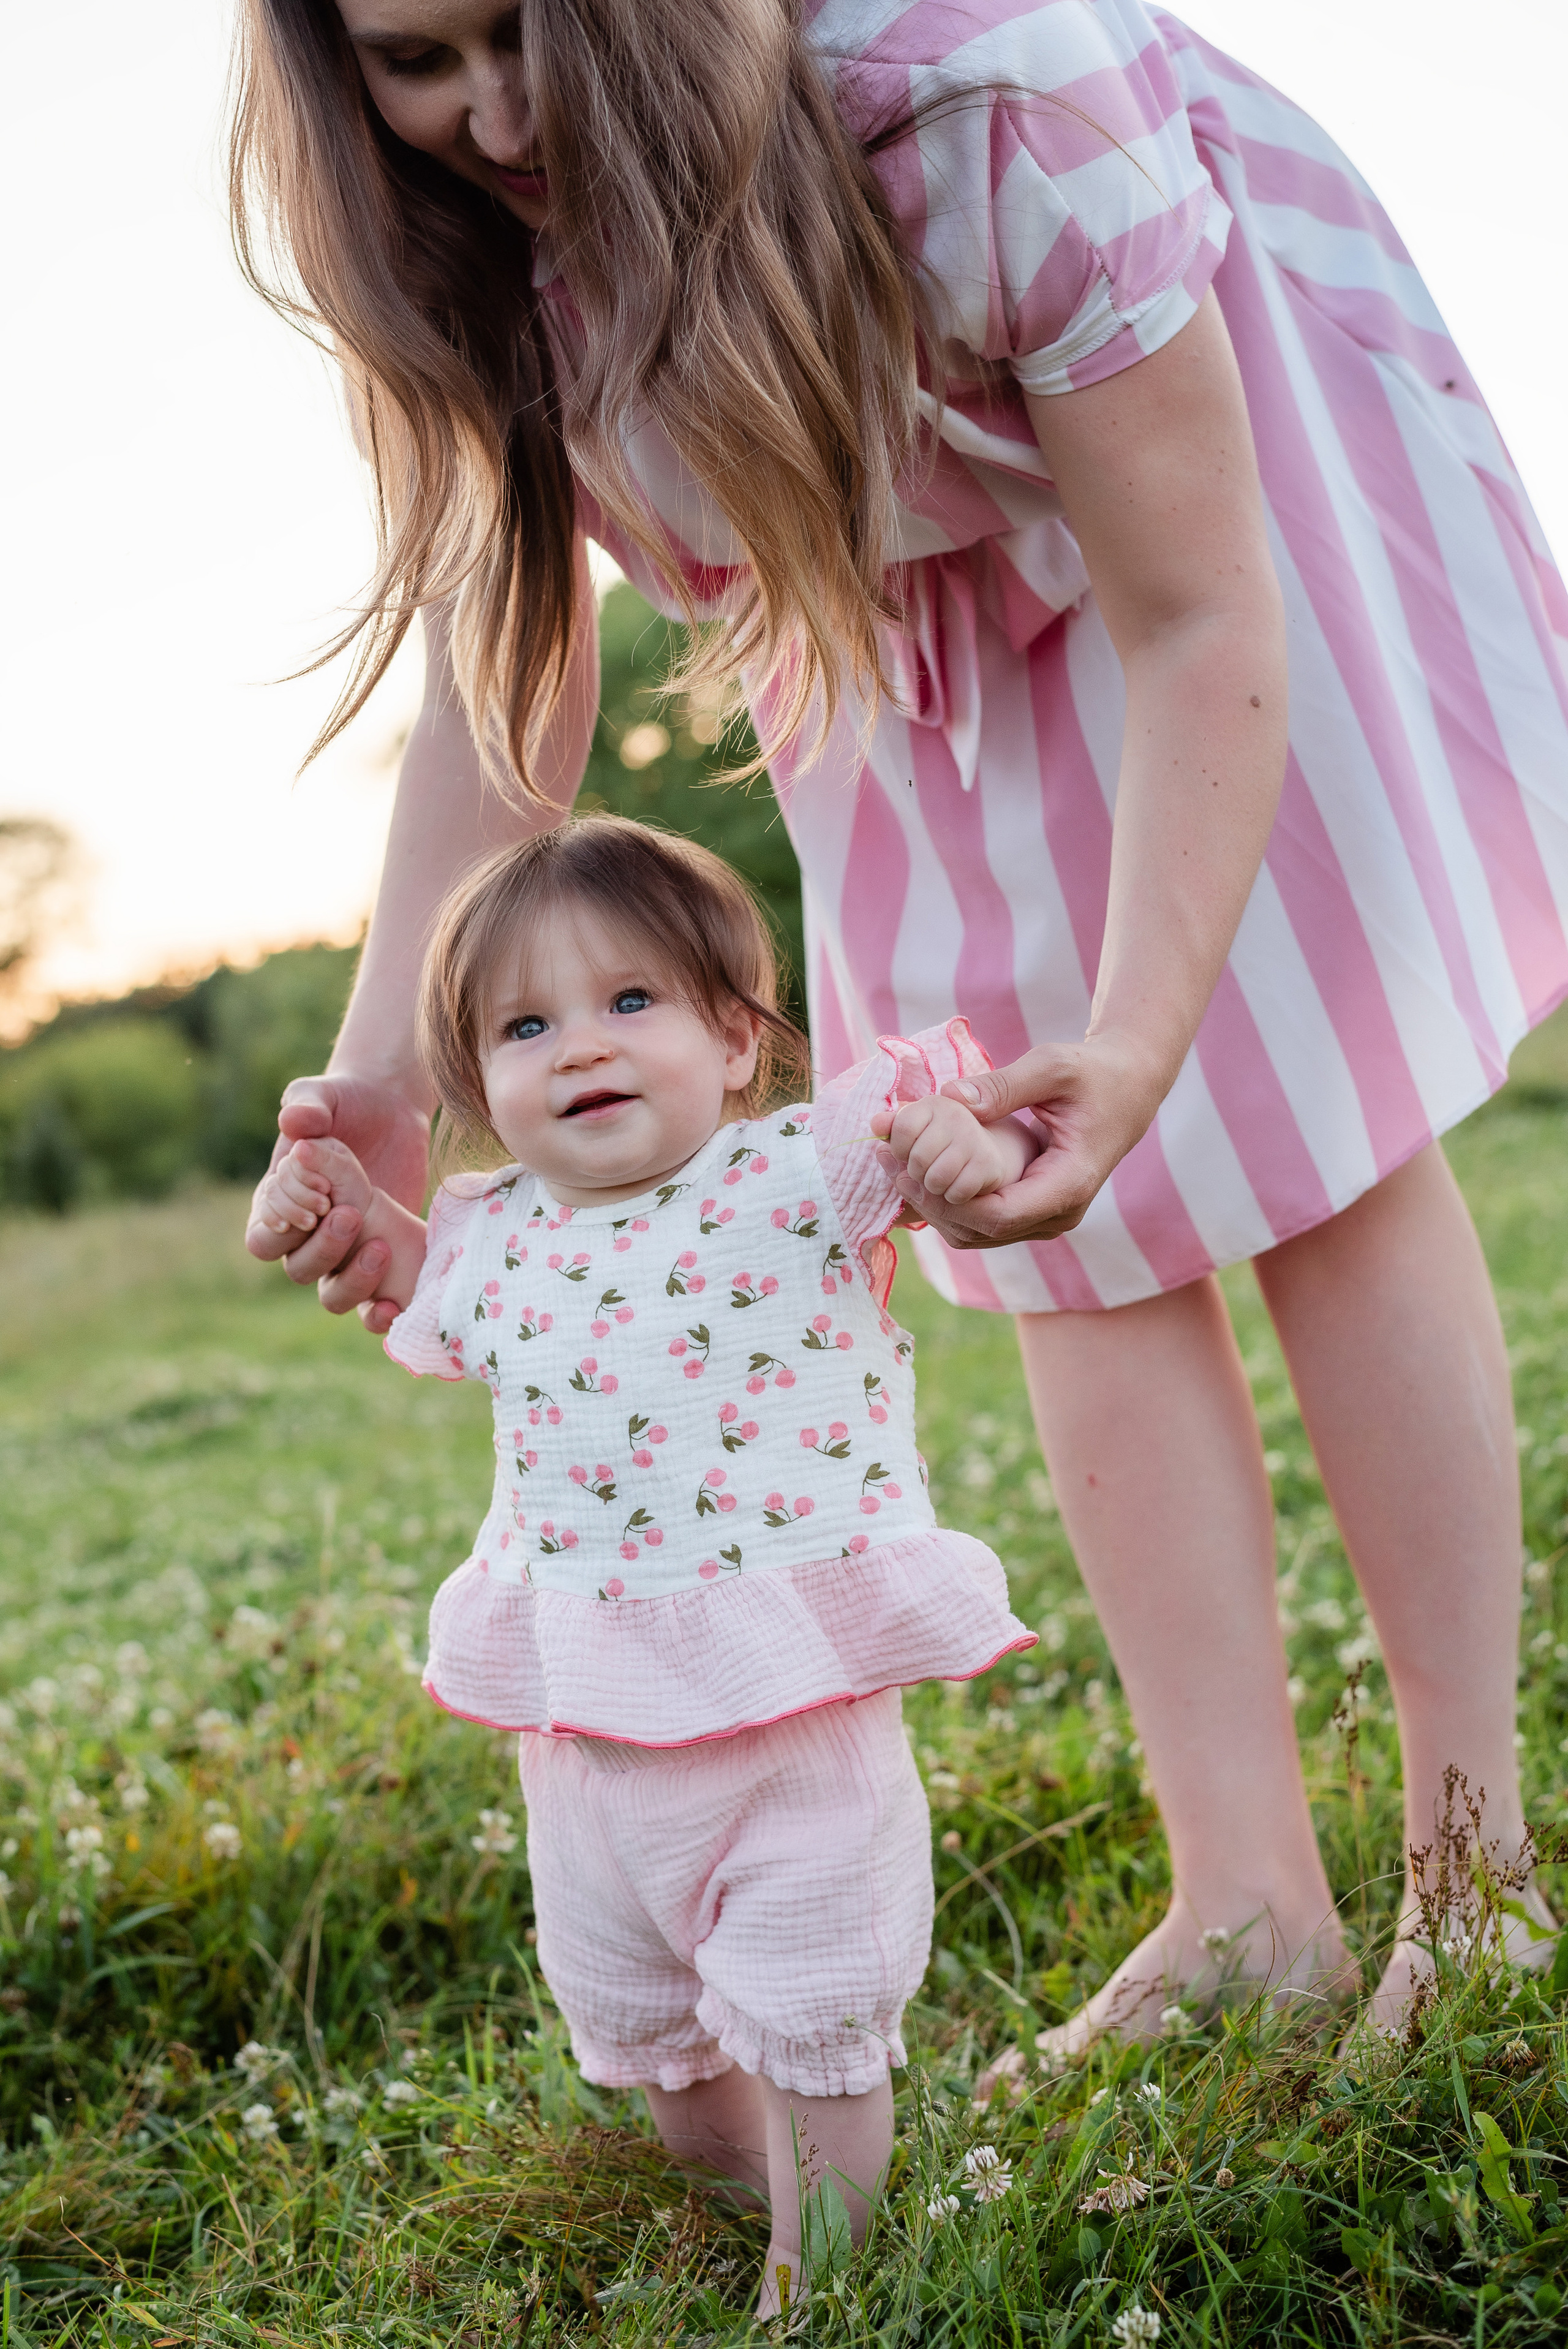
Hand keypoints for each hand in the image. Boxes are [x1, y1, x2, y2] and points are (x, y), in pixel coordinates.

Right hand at [245, 1074, 429, 1332]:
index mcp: (279, 1203)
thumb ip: (306, 1104)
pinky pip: (370, 1307)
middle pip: (297, 1268)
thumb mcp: (325, 1095)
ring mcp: (345, 1254)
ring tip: (380, 1245)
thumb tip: (295, 1123)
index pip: (264, 1235)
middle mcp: (307, 1237)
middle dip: (322, 1249)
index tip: (317, 1199)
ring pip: (332, 1294)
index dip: (285, 1226)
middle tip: (350, 1214)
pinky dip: (379, 1315)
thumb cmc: (346, 1102)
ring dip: (353, 1281)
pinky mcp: (381, 1262)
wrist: (391, 1112)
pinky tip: (396, 1306)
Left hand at [878, 1029, 1166, 1250]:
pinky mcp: (1033, 1211)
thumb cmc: (1095, 1075)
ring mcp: (1046, 1217)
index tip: (908, 1170)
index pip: (997, 1216)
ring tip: (891, 1165)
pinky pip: (982, 1221)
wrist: (1129, 1088)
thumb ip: (1002, 1085)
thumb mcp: (1052, 1067)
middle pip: (980, 1230)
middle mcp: (1058, 1213)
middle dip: (929, 1203)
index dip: (948, 1201)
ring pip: (977, 1234)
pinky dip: (947, 1203)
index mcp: (1069, 1184)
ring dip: (932, 1206)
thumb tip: (949, 1099)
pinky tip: (916, 1171)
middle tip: (886, 1163)